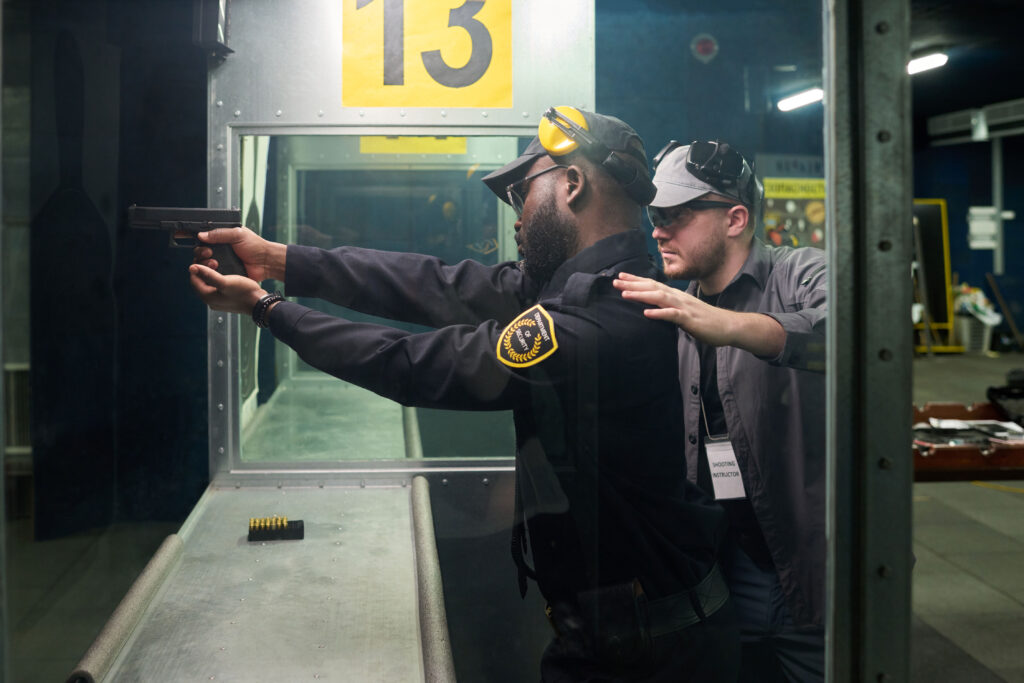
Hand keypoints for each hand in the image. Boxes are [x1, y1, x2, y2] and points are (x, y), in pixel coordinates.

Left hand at [190, 263, 266, 315]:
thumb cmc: (244, 293)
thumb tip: (192, 267)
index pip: (193, 280)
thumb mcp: (225, 281)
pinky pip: (217, 287)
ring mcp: (219, 300)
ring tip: (219, 265)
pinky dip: (218, 278)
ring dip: (211, 273)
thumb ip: (208, 274)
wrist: (259, 303)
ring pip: (209, 284)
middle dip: (204, 269)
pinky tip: (225, 273)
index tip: (204, 258)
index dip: (197, 267)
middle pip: (200, 282)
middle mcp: (211, 300)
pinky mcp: (227, 299)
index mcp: (207, 297)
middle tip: (213, 261)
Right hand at [192, 227, 286, 281]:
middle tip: (208, 252)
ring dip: (204, 263)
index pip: (204, 236)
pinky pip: (212, 273)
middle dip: (200, 251)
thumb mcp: (238, 234)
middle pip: (200, 250)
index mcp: (222, 237)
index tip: (180, 235)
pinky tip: (213, 271)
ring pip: (204, 262)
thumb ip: (220, 234)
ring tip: (214, 263)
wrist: (267, 262)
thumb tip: (201, 235)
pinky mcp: (224, 272)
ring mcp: (222, 261)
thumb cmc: (256, 246)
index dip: (192, 235)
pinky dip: (210, 272)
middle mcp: (220, 249)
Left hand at [614, 272, 785, 355]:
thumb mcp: (683, 311)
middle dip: (633, 284)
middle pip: (653, 287)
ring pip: (660, 298)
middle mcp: (678, 297)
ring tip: (625, 294)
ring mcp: (684, 307)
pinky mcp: (690, 320)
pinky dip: (659, 313)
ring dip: (642, 295)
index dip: (636, 280)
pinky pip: (673, 315)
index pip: (653, 284)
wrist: (728, 326)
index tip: (620, 276)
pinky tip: (647, 313)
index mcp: (676, 295)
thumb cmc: (705, 320)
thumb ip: (669, 308)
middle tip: (615, 281)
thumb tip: (654, 307)